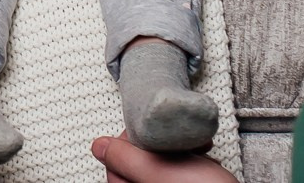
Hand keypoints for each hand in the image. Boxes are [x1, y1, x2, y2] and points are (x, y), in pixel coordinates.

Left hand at [92, 133, 237, 182]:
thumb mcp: (158, 172)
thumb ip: (125, 159)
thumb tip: (98, 146)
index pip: (116, 160)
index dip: (134, 139)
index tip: (152, 130)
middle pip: (140, 161)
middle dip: (162, 145)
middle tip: (179, 142)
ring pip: (163, 164)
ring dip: (181, 152)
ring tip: (198, 153)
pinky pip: (182, 172)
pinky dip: (194, 163)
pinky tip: (205, 163)